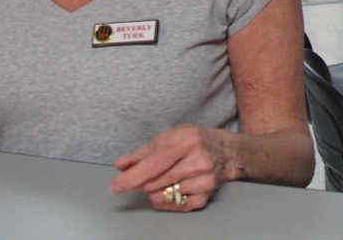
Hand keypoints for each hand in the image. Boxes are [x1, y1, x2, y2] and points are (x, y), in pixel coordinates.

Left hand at [111, 123, 237, 211]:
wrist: (226, 152)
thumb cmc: (194, 142)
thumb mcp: (170, 137)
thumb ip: (143, 152)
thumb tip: (120, 165)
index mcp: (186, 141)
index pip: (153, 164)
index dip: (132, 177)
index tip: (116, 186)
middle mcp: (198, 161)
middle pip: (155, 182)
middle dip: (142, 183)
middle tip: (144, 178)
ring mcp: (203, 180)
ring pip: (163, 195)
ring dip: (154, 191)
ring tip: (164, 179)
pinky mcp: (205, 196)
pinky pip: (174, 206)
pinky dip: (167, 200)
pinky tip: (173, 188)